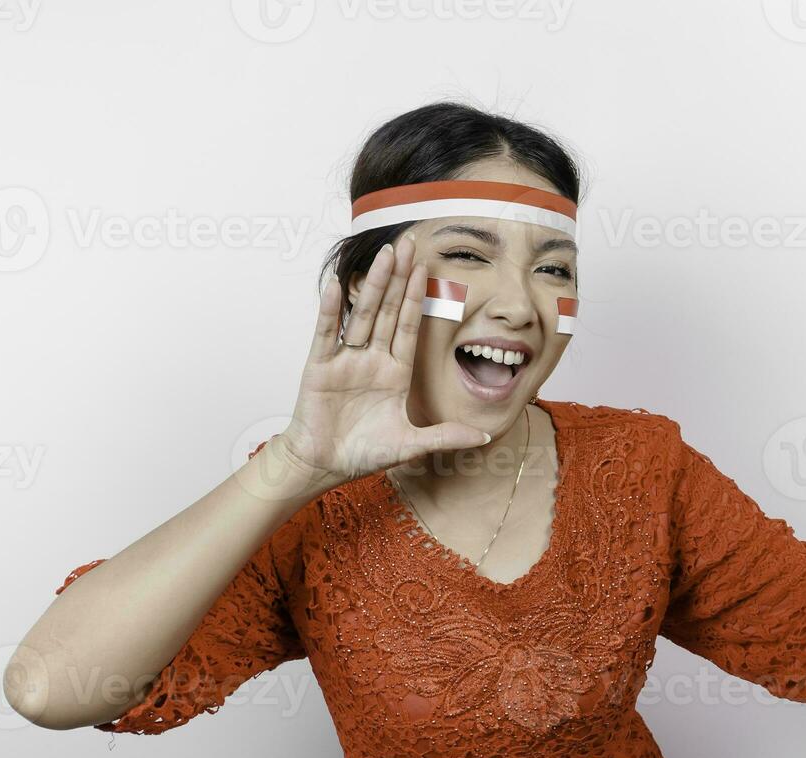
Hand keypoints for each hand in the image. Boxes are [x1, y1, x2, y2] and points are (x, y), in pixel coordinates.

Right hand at [271, 234, 492, 489]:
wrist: (323, 467)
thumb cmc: (362, 454)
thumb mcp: (411, 445)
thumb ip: (445, 436)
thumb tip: (485, 437)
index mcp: (394, 373)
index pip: (409, 326)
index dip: (417, 297)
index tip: (426, 268)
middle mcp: (371, 359)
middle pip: (388, 310)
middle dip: (398, 277)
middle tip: (407, 243)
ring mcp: (345, 360)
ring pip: (362, 314)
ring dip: (372, 284)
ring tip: (383, 254)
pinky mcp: (320, 367)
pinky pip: (326, 333)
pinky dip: (329, 310)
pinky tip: (334, 284)